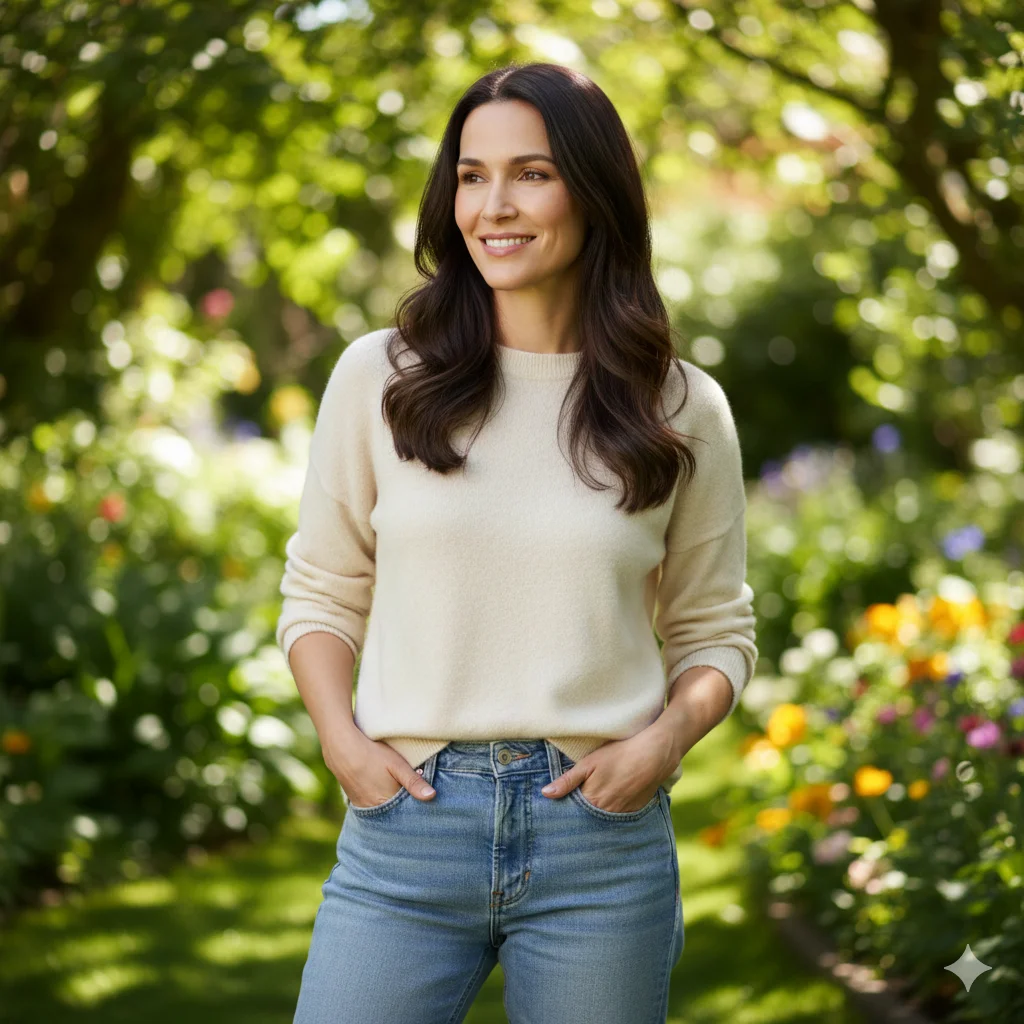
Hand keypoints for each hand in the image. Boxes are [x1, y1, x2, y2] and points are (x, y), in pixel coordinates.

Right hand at [323, 727, 435, 806]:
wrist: (341, 747)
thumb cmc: (371, 754)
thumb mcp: (397, 765)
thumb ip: (414, 782)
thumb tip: (432, 796)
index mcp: (386, 803)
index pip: (406, 813)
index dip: (415, 806)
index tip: (425, 803)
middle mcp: (373, 809)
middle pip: (394, 813)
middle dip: (404, 808)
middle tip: (413, 797)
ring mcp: (362, 806)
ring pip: (383, 811)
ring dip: (391, 806)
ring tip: (398, 794)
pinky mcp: (355, 801)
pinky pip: (371, 807)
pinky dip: (380, 803)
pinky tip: (383, 793)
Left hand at [541, 726, 675, 812]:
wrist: (653, 754)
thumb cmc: (618, 754)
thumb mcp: (588, 763)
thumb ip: (567, 781)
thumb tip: (545, 794)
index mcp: (591, 801)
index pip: (573, 812)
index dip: (566, 809)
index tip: (559, 808)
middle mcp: (606, 812)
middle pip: (588, 817)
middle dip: (581, 814)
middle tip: (577, 806)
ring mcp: (622, 813)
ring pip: (604, 818)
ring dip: (598, 813)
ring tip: (596, 802)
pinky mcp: (635, 810)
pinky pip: (620, 816)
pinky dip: (614, 812)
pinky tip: (613, 800)